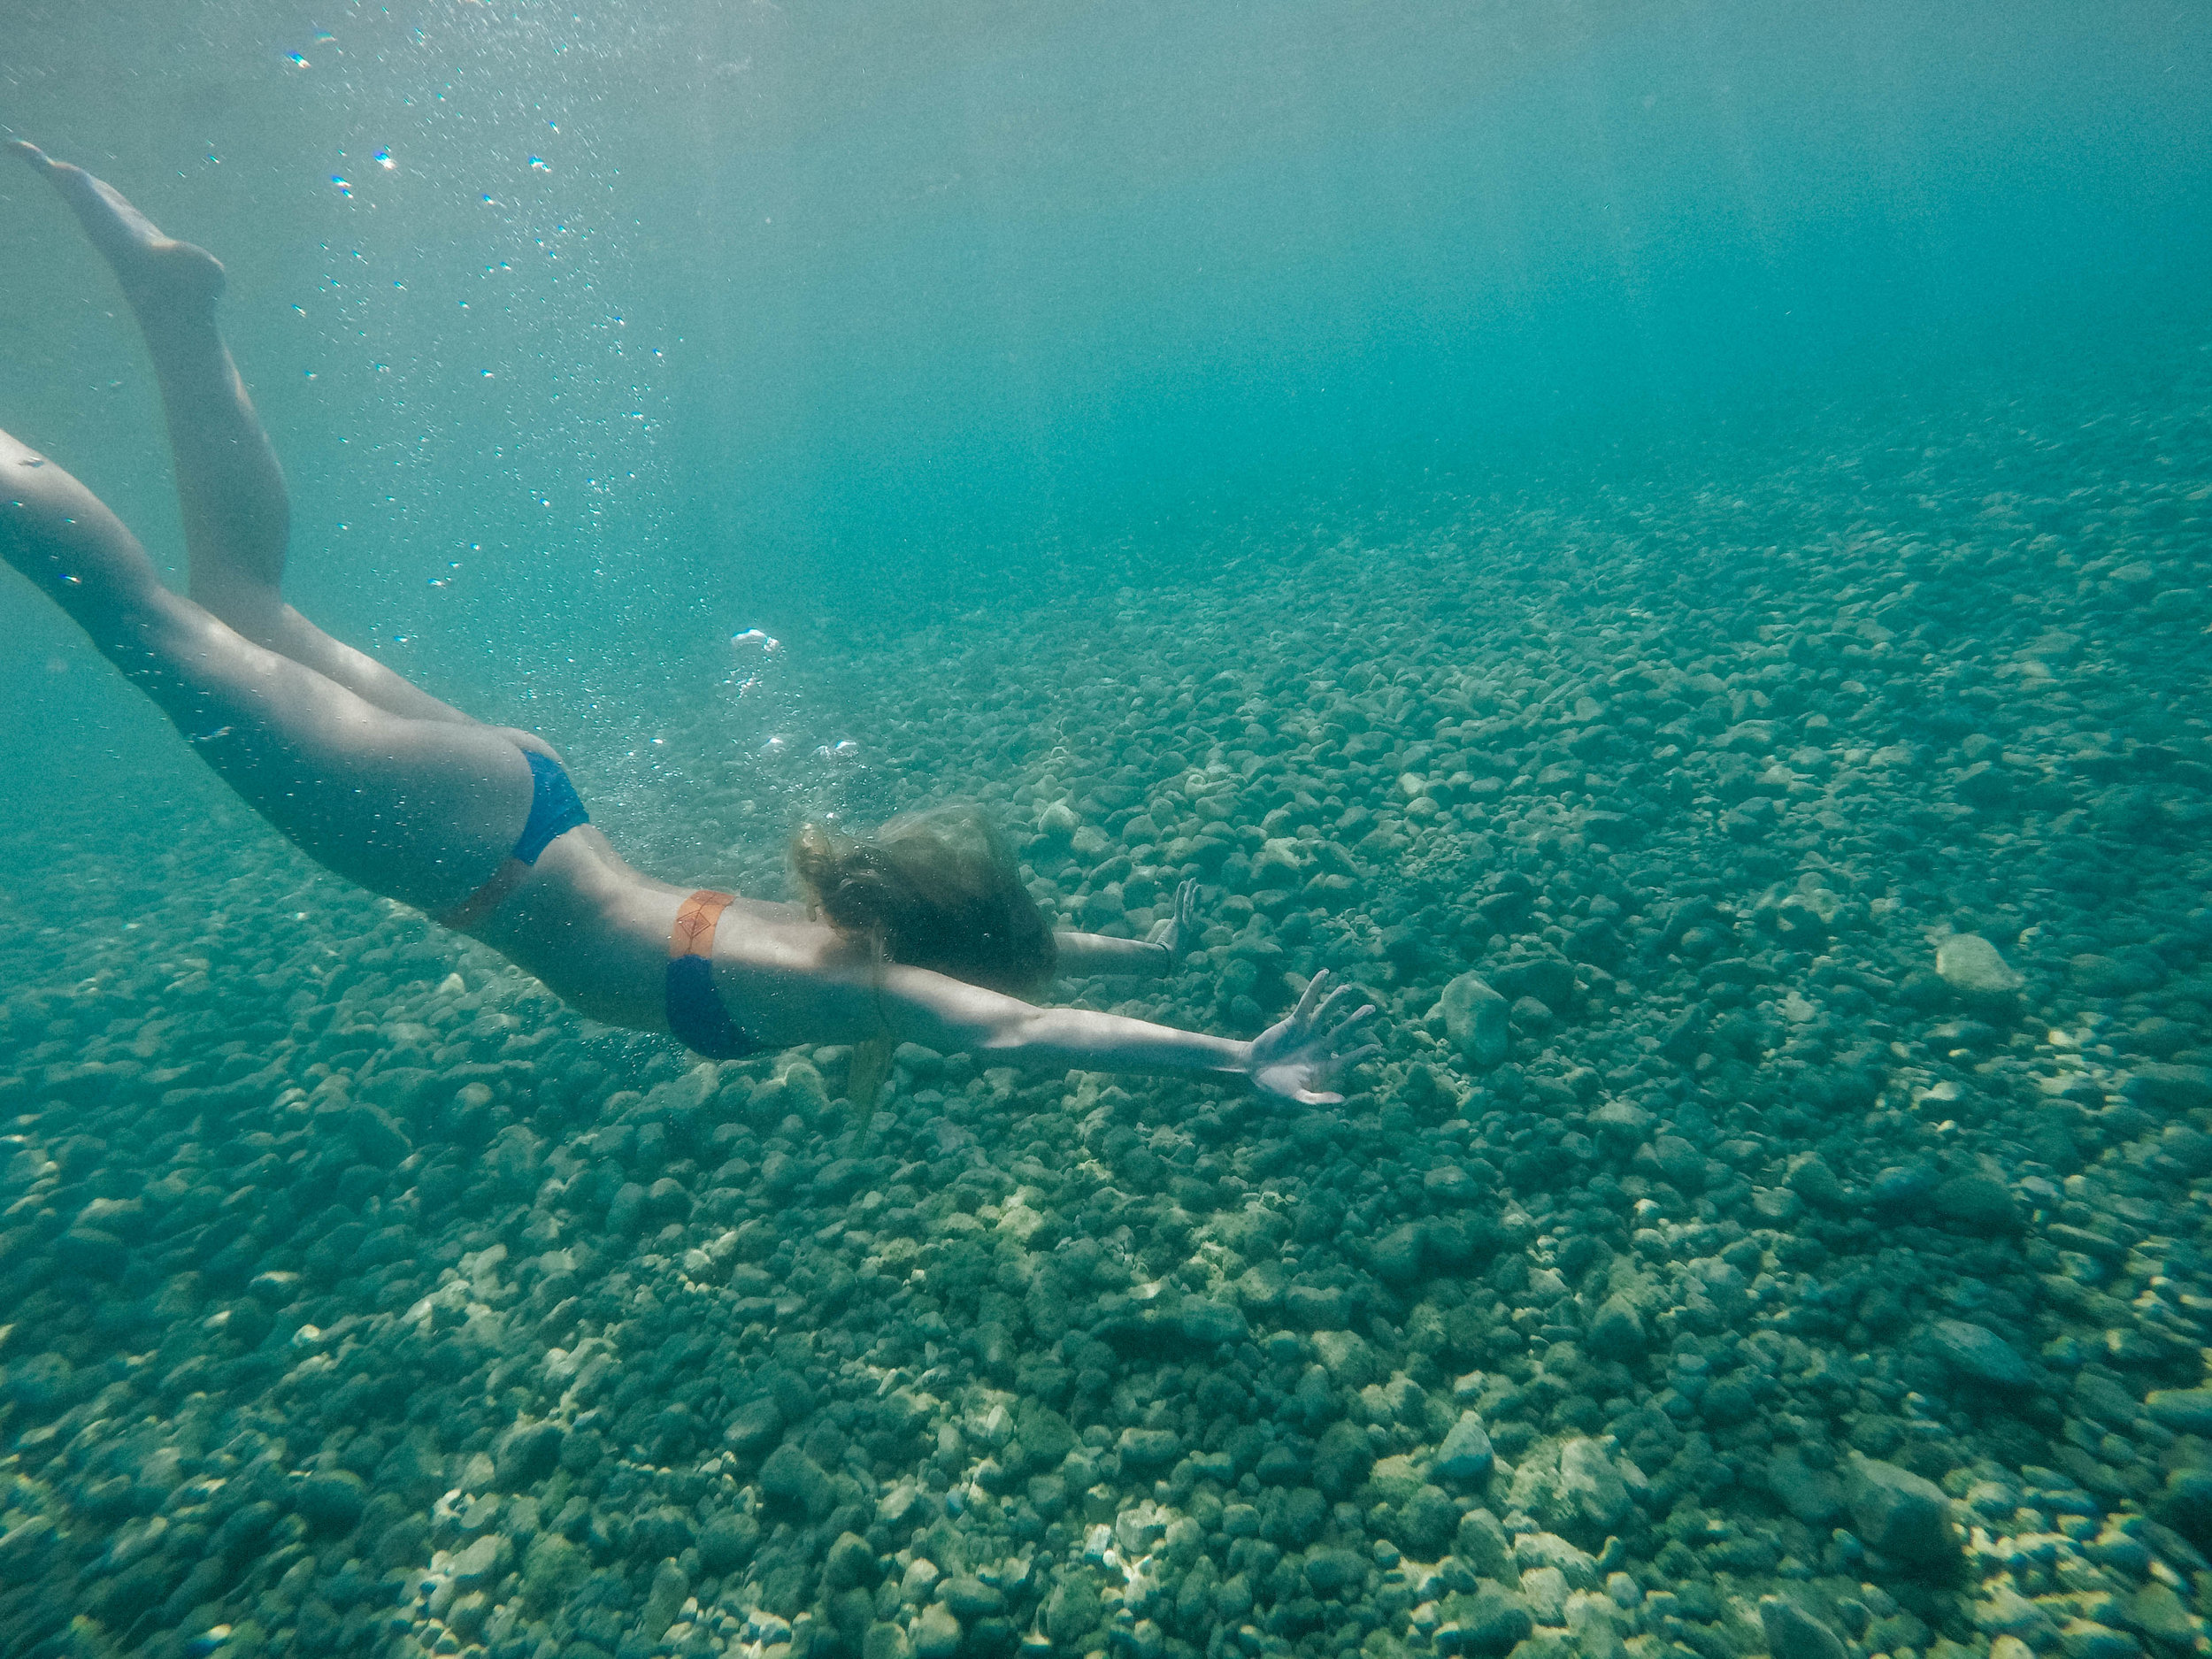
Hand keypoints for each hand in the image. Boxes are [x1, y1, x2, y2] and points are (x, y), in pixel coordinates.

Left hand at [1146, 877, 1200, 964]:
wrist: (1166, 961)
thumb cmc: (1168, 962)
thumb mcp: (1172, 957)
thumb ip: (1175, 959)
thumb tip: (1177, 968)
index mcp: (1186, 933)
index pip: (1190, 916)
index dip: (1193, 906)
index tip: (1195, 899)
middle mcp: (1188, 926)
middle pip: (1192, 907)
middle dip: (1195, 895)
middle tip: (1198, 884)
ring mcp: (1184, 923)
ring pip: (1188, 903)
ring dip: (1191, 891)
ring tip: (1193, 879)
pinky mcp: (1178, 921)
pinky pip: (1180, 905)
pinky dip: (1181, 894)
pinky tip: (1183, 883)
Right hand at [1244, 970, 1380, 1105]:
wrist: (1252, 1071)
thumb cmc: (1275, 1088)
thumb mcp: (1297, 1098)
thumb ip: (1318, 1101)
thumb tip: (1343, 1101)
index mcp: (1325, 1067)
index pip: (1348, 1059)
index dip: (1362, 1053)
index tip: (1377, 1048)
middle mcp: (1320, 1047)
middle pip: (1343, 1031)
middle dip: (1356, 1021)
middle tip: (1372, 1009)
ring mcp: (1308, 1033)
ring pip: (1327, 1014)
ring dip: (1337, 1001)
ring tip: (1349, 989)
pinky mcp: (1295, 1022)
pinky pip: (1307, 1002)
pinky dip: (1315, 989)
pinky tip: (1325, 974)